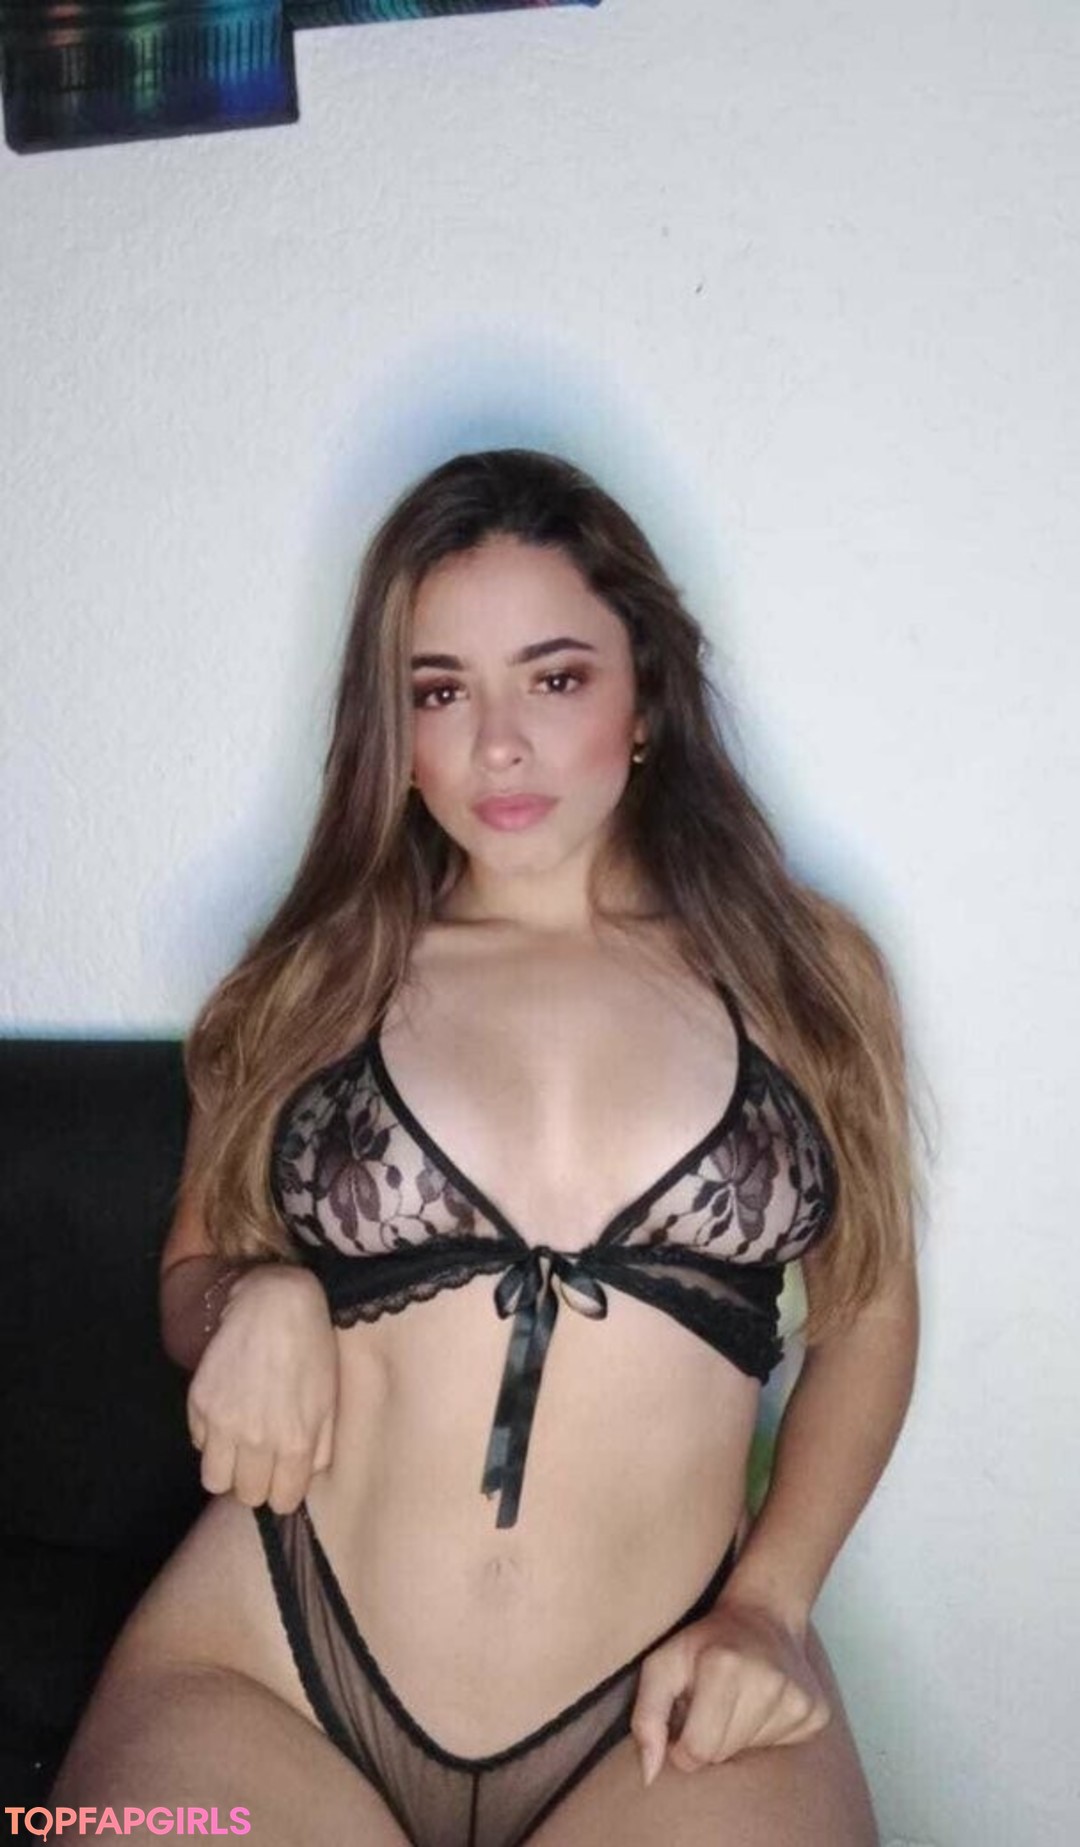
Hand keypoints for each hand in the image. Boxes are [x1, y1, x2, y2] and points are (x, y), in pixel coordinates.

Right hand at [186, 1265, 337, 1513]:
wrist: (275, 1304)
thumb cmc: (312, 1351)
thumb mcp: (329, 1402)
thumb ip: (319, 1449)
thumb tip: (302, 1479)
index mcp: (294, 1443)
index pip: (281, 1502)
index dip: (282, 1490)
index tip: (282, 1474)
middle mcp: (256, 1440)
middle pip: (246, 1495)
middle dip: (255, 1481)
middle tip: (261, 1456)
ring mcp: (222, 1422)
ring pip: (214, 1479)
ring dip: (227, 1467)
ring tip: (239, 1443)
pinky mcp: (199, 1402)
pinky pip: (198, 1442)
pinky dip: (210, 1435)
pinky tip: (228, 1409)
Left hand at [630, 1591, 830, 1785]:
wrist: (764, 1616)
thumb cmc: (705, 1643)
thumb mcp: (662, 1664)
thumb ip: (646, 1718)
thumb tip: (649, 1775)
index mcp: (724, 1666)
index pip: (699, 1750)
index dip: (683, 1744)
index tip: (684, 1720)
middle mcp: (768, 1682)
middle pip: (724, 1754)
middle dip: (708, 1738)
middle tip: (711, 1704)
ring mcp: (798, 1699)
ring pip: (751, 1754)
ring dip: (736, 1734)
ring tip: (736, 1700)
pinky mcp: (816, 1713)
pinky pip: (779, 1748)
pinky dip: (763, 1732)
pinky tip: (761, 1703)